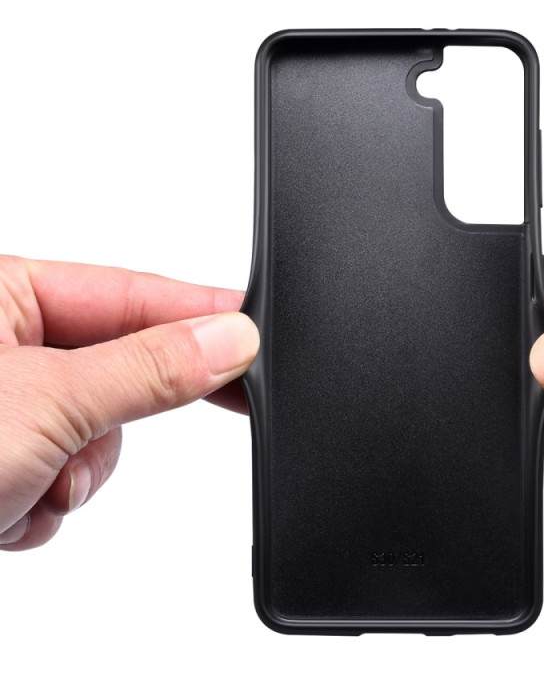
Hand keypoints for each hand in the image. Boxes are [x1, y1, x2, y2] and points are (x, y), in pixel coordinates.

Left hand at [0, 257, 258, 549]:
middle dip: (113, 418)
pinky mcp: (0, 464)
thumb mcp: (42, 403)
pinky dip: (47, 504)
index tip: (256, 332)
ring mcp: (4, 409)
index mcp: (1, 296)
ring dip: (72, 472)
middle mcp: (3, 347)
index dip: (201, 314)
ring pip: (97, 433)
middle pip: (121, 367)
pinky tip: (0, 512)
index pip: (135, 293)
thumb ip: (147, 367)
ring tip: (18, 488)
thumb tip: (229, 339)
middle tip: (128, 429)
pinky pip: (67, 477)